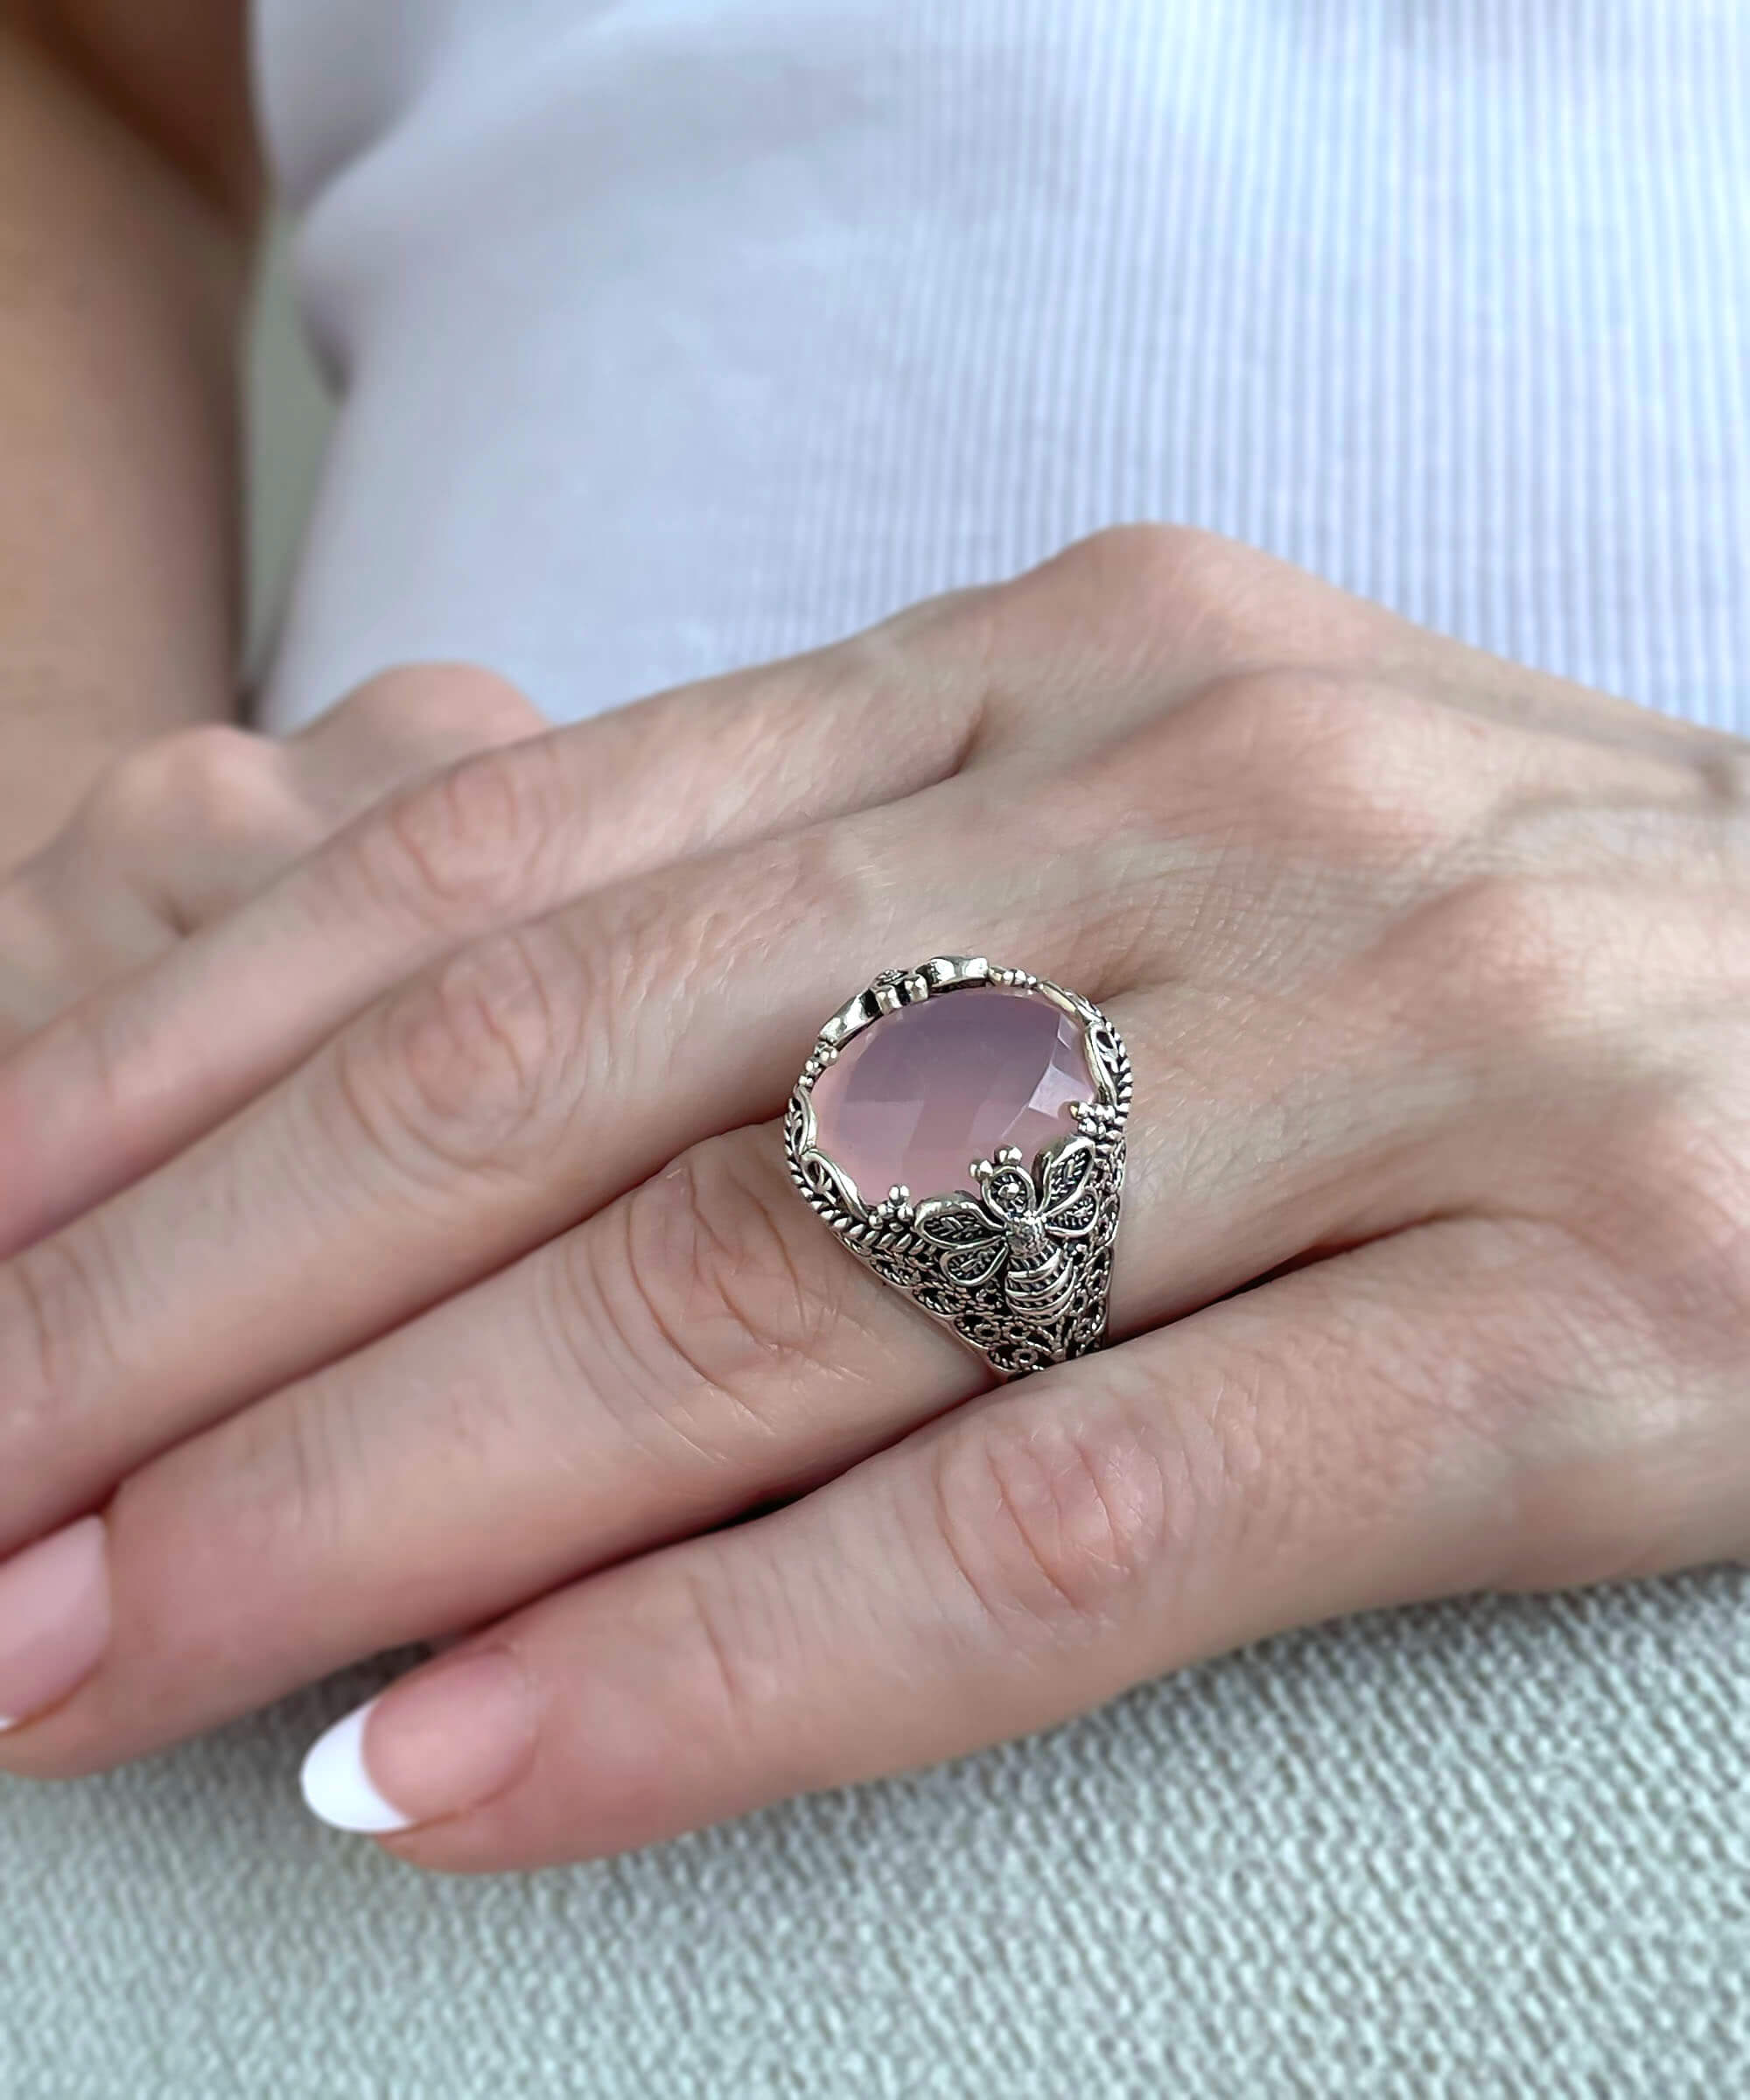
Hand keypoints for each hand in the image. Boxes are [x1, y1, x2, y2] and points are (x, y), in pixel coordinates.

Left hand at [0, 527, 1743, 1873]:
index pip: (503, 866)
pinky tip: (470, 1773)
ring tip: (92, 1652)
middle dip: (190, 1307)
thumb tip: (441, 1088)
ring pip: (776, 1286)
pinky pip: (1072, 1511)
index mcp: (1049, 673)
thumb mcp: (1132, 840)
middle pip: (566, 1073)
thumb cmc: (1477, 944)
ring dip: (377, 1492)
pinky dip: (742, 1658)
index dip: (178, 1074)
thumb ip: (831, 922)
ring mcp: (1404, 1041)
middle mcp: (1195, 808)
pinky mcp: (1592, 1311)